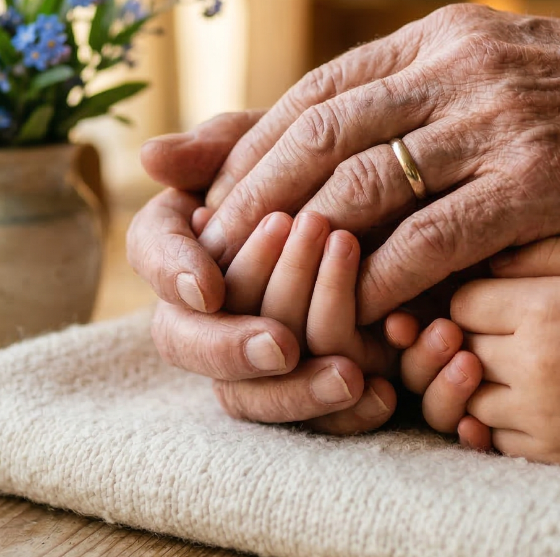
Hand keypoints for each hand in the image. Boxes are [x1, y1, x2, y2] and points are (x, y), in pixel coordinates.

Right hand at [128, 111, 392, 432]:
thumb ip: (223, 146)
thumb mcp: (287, 140)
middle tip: (283, 342)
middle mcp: (207, 304)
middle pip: (188, 342)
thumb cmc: (333, 159)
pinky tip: (383, 396)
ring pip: (246, 396)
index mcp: (188, 235)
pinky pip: (313, 419)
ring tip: (350, 373)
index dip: (173, 274)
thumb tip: (152, 158)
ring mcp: (255, 351)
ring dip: (294, 388)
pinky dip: (349, 413)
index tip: (207, 288)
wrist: (408, 197)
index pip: (152, 255)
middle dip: (231, 346)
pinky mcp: (312, 381)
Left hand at [192, 4, 559, 325]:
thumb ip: (429, 96)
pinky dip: (382, 278)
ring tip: (261, 292)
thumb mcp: (512, 77)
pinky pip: (433, 237)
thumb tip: (347, 128)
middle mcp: (461, 66)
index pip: (317, 91)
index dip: (253, 147)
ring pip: (360, 184)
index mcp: (447, 37)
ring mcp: (500, 120)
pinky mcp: (543, 181)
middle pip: (318, 133)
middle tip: (208, 253)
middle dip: (250, 197)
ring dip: (299, 246)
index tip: (213, 198)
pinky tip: (355, 313)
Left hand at [414, 235, 559, 464]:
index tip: (499, 297)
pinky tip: (526, 398)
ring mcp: (539, 417)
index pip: (460, 301)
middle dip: (469, 337)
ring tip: (513, 364)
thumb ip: (547, 247)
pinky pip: (492, 438)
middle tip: (501, 330)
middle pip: (457, 350)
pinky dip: (497, 420)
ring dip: (478, 382)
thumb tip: (484, 258)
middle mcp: (532, 368)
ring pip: (465, 398)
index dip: (473, 296)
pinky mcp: (551, 454)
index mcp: (544, 312)